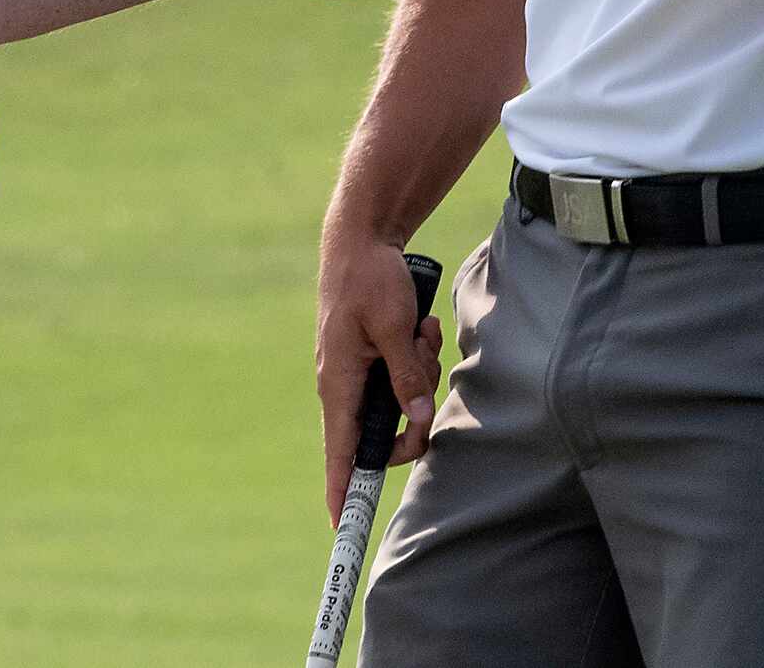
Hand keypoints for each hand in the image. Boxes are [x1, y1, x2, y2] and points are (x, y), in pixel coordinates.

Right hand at [316, 231, 444, 521]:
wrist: (360, 240)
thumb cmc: (370, 279)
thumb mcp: (393, 325)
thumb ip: (404, 374)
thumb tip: (416, 417)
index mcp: (338, 382)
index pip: (339, 450)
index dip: (342, 488)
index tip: (342, 524)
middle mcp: (343, 385)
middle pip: (384, 431)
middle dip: (414, 411)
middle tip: (425, 368)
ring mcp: (357, 373)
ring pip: (399, 402)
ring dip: (419, 374)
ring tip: (422, 333)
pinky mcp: (371, 359)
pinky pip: (401, 377)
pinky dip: (417, 358)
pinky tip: (421, 326)